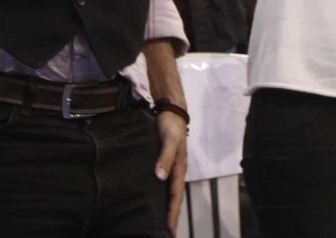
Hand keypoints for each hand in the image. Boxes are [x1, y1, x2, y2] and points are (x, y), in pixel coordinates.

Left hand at [154, 109, 187, 232]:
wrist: (171, 110)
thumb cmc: (171, 125)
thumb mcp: (169, 140)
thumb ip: (165, 158)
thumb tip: (160, 177)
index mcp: (179, 168)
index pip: (175, 196)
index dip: (172, 213)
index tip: (169, 229)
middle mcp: (176, 171)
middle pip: (174, 198)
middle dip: (172, 216)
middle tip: (168, 233)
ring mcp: (171, 167)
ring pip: (170, 193)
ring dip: (168, 208)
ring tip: (163, 224)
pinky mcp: (165, 163)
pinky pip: (165, 185)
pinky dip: (162, 196)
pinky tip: (156, 200)